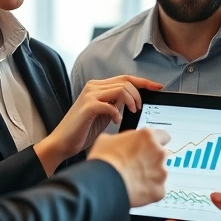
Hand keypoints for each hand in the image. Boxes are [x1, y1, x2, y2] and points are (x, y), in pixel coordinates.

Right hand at [35, 75, 160, 174]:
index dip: (143, 81)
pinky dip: (117, 113)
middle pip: (126, 81)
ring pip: (120, 89)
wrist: (63, 142)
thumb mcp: (105, 114)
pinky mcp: (87, 107)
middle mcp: (94, 87)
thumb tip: (135, 100)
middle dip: (139, 93)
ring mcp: (90, 95)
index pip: (126, 78)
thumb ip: (117, 103)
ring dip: (131, 101)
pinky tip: (116, 121)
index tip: (158, 87)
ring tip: (132, 112)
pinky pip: (110, 104)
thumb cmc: (84, 130)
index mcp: (99, 87)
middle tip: (140, 108)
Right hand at [88, 128, 169, 206]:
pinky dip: (148, 191)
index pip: (163, 136)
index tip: (149, 147)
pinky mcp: (159, 190)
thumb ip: (124, 139)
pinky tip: (135, 191)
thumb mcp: (108, 139)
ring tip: (133, 180)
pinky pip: (156, 190)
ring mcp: (161, 172)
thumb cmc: (104, 160)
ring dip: (150, 175)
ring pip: (159, 173)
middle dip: (151, 160)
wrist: (103, 184)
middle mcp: (159, 153)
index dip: (154, 142)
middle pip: (160, 156)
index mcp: (148, 137)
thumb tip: (123, 143)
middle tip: (136, 166)